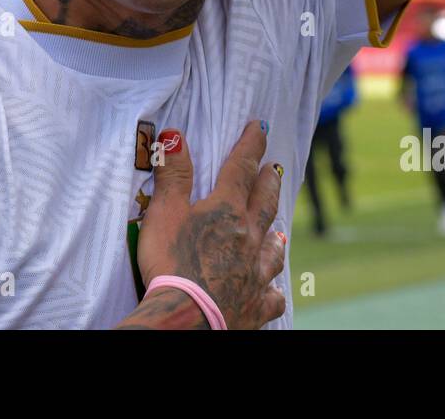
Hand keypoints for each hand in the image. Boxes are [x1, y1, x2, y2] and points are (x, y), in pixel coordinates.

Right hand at [134, 120, 286, 329]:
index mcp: (227, 211)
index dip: (250, 144)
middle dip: (269, 183)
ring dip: (275, 235)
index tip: (260, 127)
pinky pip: (271, 295)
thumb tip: (176, 134)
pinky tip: (274, 290)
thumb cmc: (172, 263)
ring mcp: (256, 272)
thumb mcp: (165, 213)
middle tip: (275, 170)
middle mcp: (249, 237)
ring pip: (273, 248)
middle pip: (264, 203)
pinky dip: (273, 290)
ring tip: (280, 231)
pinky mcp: (256, 304)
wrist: (188, 318)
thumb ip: (173, 175)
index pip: (241, 168)